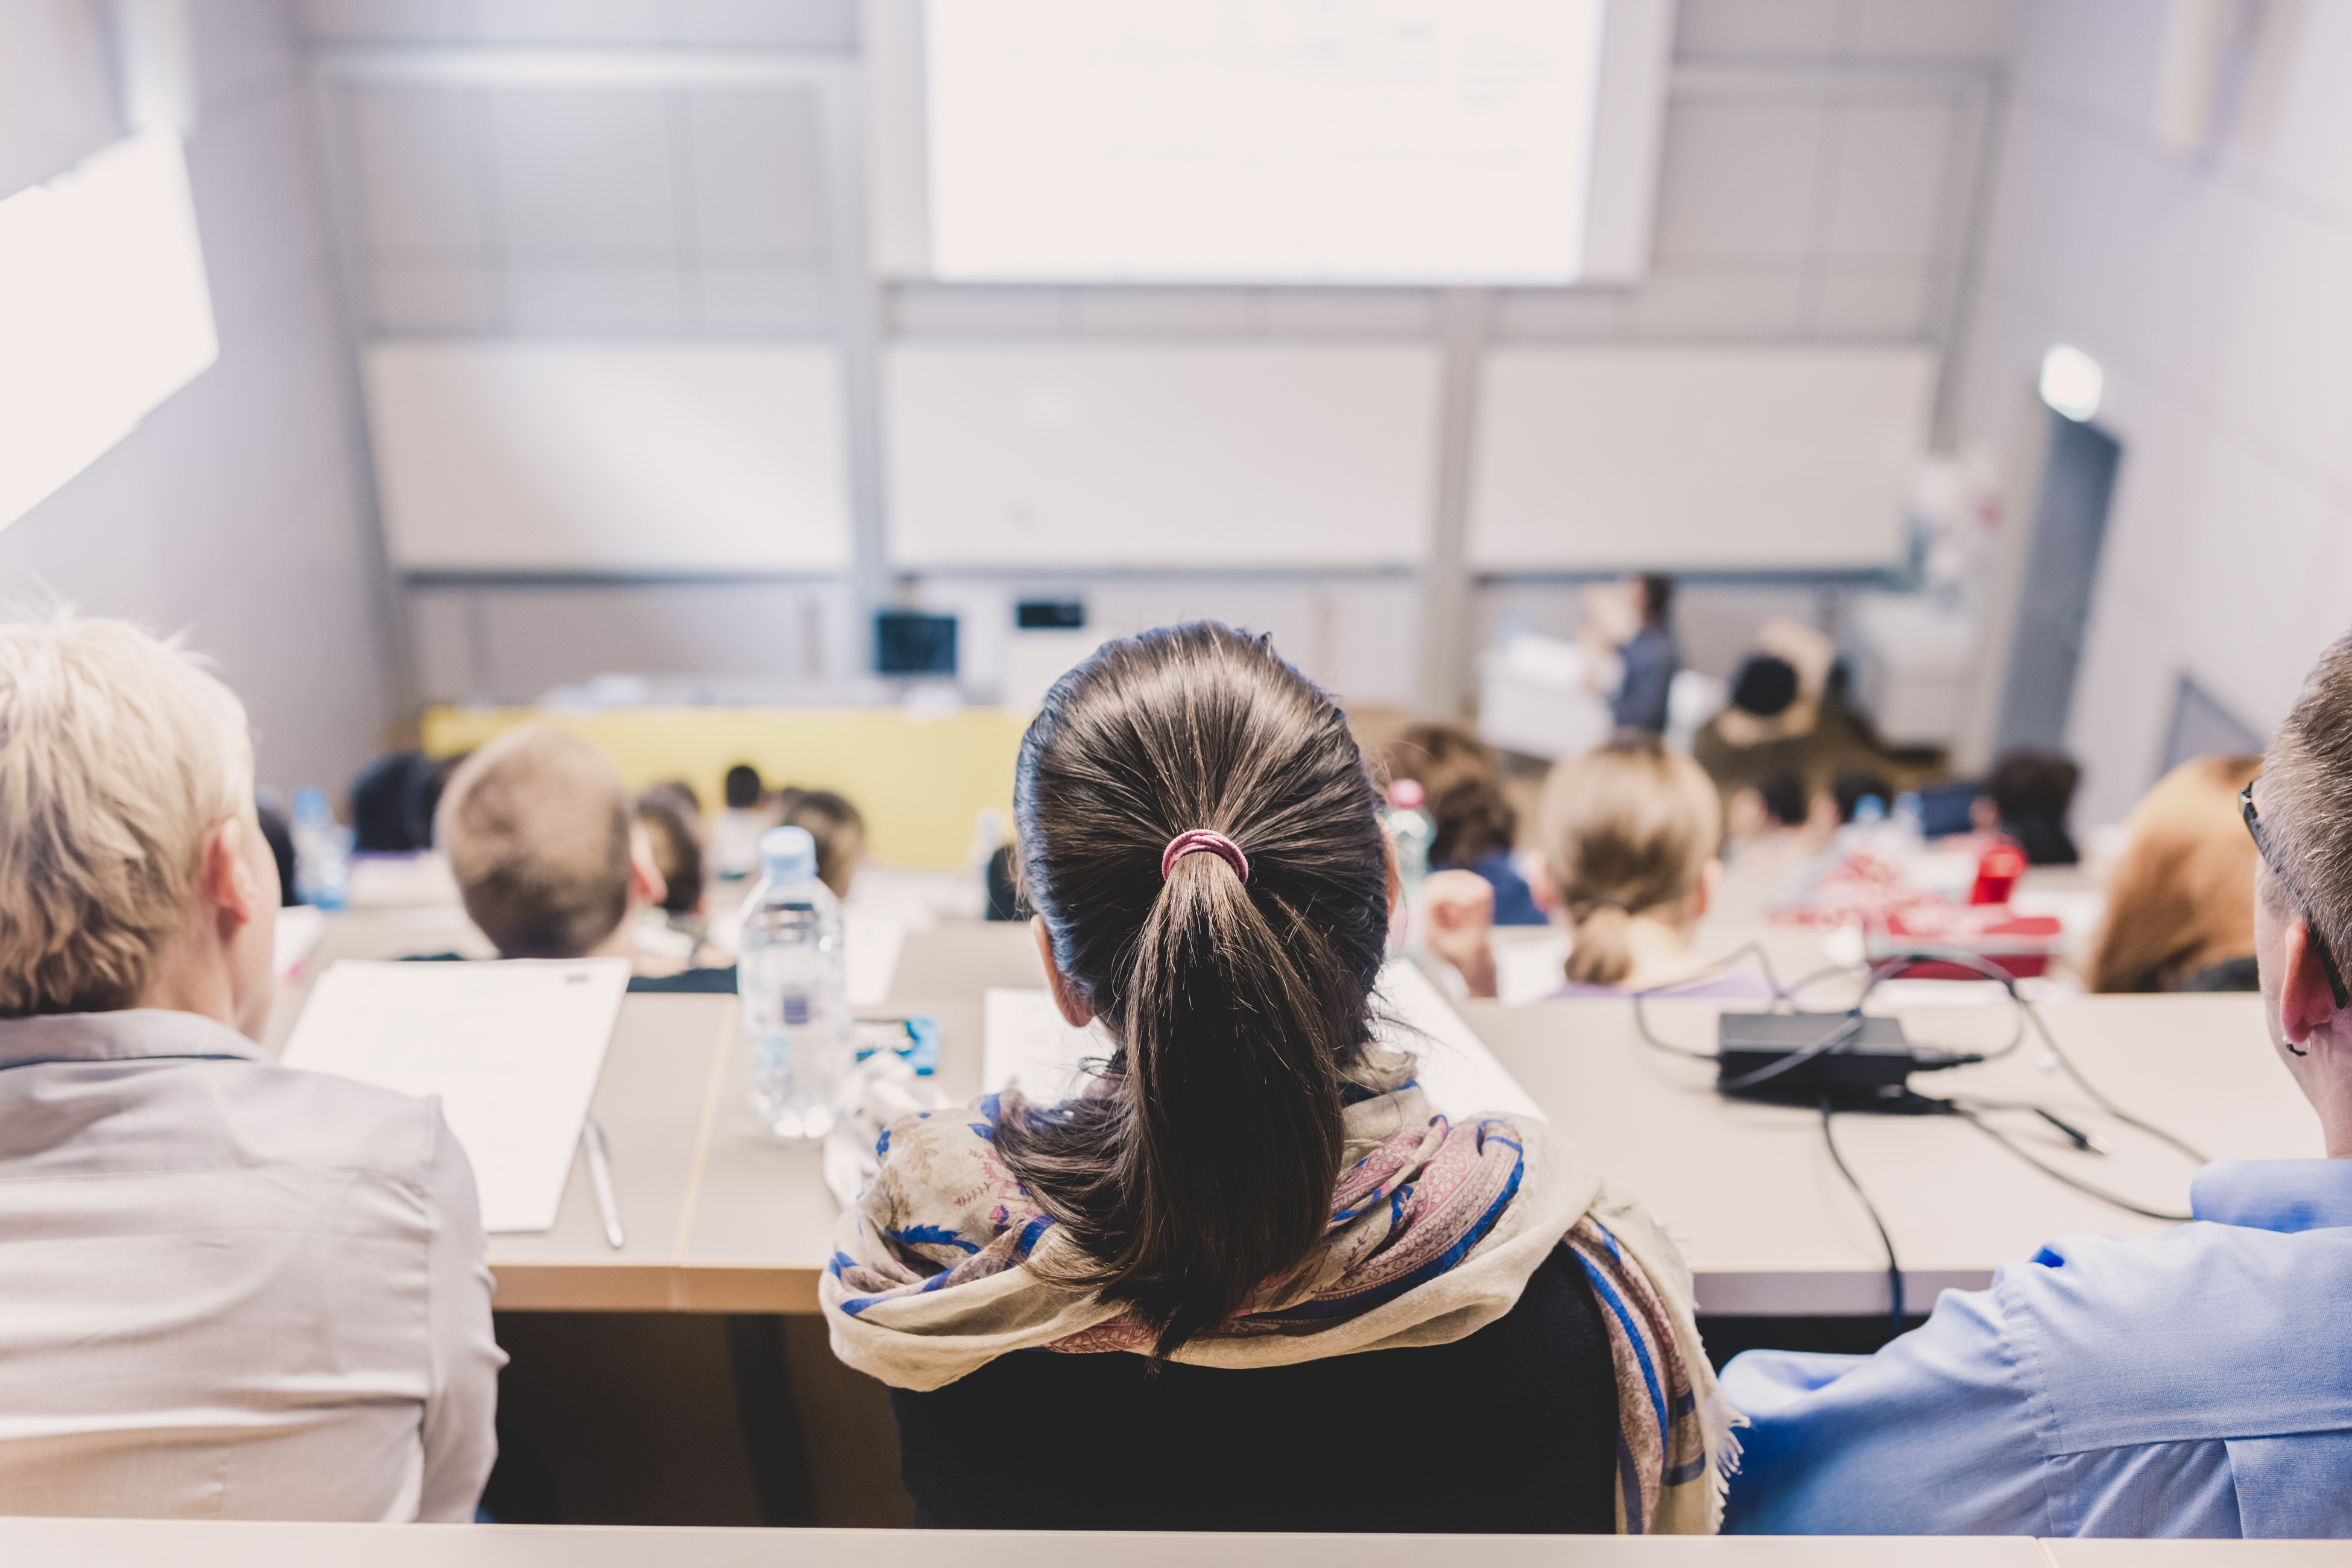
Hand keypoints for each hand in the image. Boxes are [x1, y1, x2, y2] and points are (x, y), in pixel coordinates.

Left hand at [1423, 869, 1497, 998]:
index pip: (1432, 899)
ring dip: (1464, 883)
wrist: (1478, 974)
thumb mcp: (1478, 941)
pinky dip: (1470, 887)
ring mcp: (1443, 914)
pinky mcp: (1455, 911)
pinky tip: (1483, 894)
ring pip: (1446, 884)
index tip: (1474, 897)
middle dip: (1457, 882)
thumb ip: (1478, 915)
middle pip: (1435, 885)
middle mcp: (1433, 919)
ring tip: (1483, 890)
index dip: (1452, 892)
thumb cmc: (1476, 964)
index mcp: (1431, 930)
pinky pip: (1458, 890)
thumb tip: (1483, 890)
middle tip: (1479, 887)